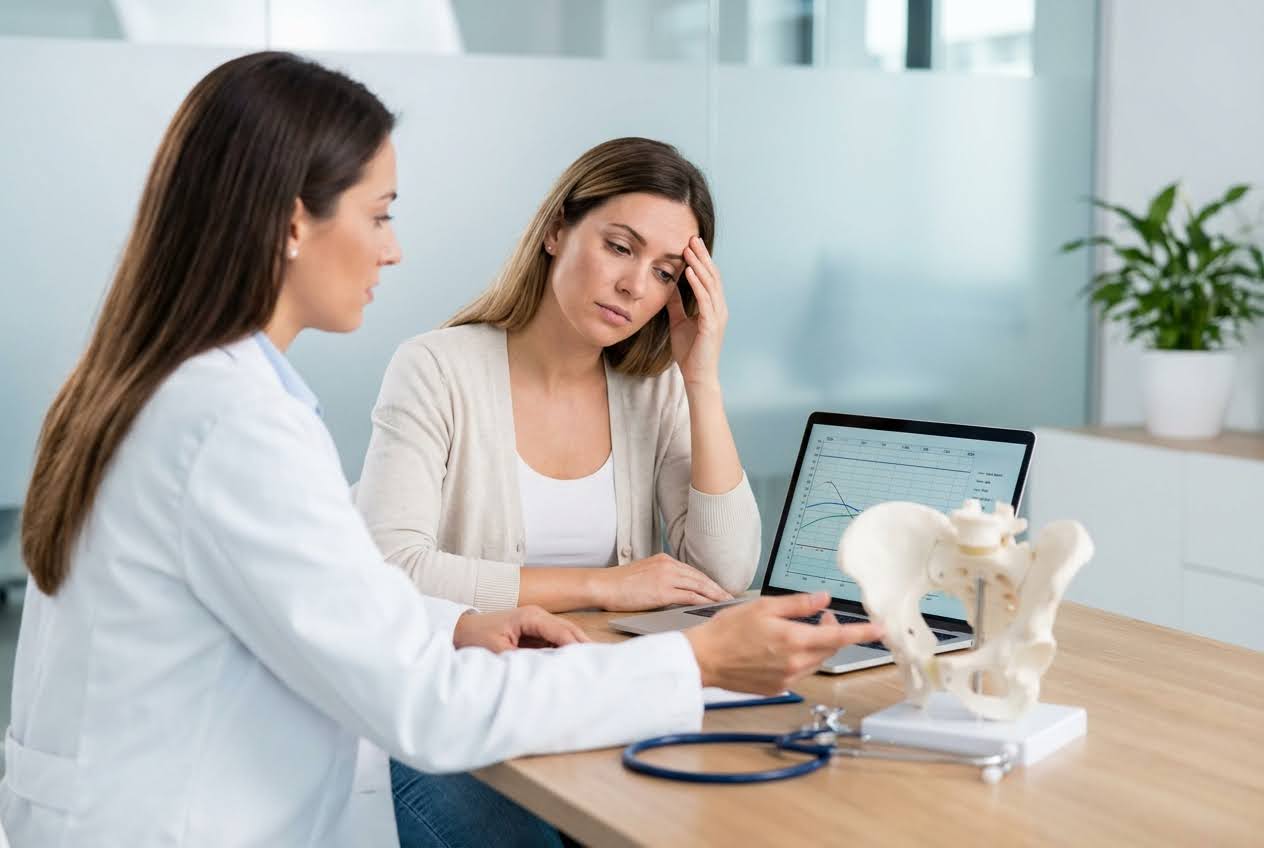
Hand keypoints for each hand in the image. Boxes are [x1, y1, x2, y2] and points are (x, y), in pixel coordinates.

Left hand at [452, 606, 589, 652]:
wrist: (461, 630)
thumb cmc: (476, 637)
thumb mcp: (497, 651)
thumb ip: (522, 659)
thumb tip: (544, 669)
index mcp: (530, 616)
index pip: (561, 632)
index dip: (577, 647)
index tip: (590, 660)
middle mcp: (538, 616)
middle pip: (569, 631)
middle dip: (584, 646)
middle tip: (602, 662)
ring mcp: (538, 623)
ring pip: (566, 635)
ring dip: (577, 648)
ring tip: (593, 664)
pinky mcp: (535, 632)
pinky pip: (556, 640)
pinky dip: (566, 650)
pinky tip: (575, 663)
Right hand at [592, 553, 734, 611]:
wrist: (603, 585)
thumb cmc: (619, 584)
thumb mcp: (644, 575)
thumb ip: (661, 579)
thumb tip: (674, 592)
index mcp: (664, 560)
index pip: (692, 571)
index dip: (708, 582)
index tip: (718, 589)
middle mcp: (668, 565)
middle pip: (700, 577)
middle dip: (716, 588)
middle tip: (730, 597)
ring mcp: (666, 577)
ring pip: (698, 586)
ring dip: (714, 595)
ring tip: (725, 603)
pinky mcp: (663, 591)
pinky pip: (689, 596)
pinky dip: (703, 601)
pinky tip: (712, 607)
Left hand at [667, 235, 727, 387]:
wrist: (697, 376)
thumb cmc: (690, 352)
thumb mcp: (679, 322)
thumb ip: (676, 304)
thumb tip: (669, 287)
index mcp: (713, 307)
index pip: (708, 278)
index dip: (701, 260)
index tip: (690, 244)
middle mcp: (719, 308)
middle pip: (712, 276)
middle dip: (702, 256)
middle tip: (692, 237)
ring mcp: (717, 316)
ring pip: (710, 284)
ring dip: (699, 265)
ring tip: (689, 249)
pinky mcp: (711, 324)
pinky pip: (705, 299)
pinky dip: (696, 283)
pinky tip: (688, 271)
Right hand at [684, 592, 883, 694]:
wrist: (704, 659)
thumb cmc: (727, 631)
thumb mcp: (764, 607)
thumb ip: (798, 605)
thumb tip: (822, 600)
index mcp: (793, 640)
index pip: (838, 636)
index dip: (862, 632)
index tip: (880, 629)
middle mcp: (794, 663)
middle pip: (829, 648)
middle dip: (832, 632)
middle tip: (821, 616)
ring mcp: (787, 679)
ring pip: (815, 661)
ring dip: (815, 646)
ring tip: (795, 632)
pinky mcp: (777, 688)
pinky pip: (799, 672)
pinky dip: (798, 658)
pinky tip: (778, 649)